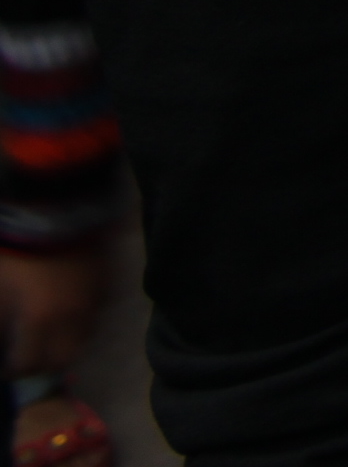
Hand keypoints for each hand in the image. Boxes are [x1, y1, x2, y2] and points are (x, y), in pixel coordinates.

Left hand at [0, 243, 102, 375]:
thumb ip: (1, 319)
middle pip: (64, 358)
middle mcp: (72, 316)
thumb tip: (4, 339)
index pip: (30, 363)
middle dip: (45, 363)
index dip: (15, 370)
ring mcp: (93, 296)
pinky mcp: (106, 278)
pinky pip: (97, 308)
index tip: (8, 369)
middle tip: (31, 357)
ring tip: (51, 333)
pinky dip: (83, 316)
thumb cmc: (17, 251)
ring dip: (67, 341)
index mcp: (40, 320)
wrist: (54, 208)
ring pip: (86, 334)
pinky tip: (69, 306)